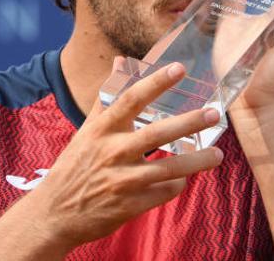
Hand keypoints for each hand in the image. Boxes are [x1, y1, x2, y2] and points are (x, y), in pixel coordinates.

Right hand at [22, 60, 224, 250]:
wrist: (55, 213)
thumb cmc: (75, 166)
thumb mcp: (87, 130)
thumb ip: (108, 96)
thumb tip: (120, 61)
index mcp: (102, 129)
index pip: (131, 98)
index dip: (156, 82)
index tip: (179, 69)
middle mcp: (112, 151)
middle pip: (157, 133)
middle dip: (189, 122)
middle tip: (214, 113)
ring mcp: (122, 180)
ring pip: (169, 169)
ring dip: (197, 161)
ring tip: (218, 155)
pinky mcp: (130, 205)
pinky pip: (164, 192)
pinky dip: (177, 185)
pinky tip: (182, 179)